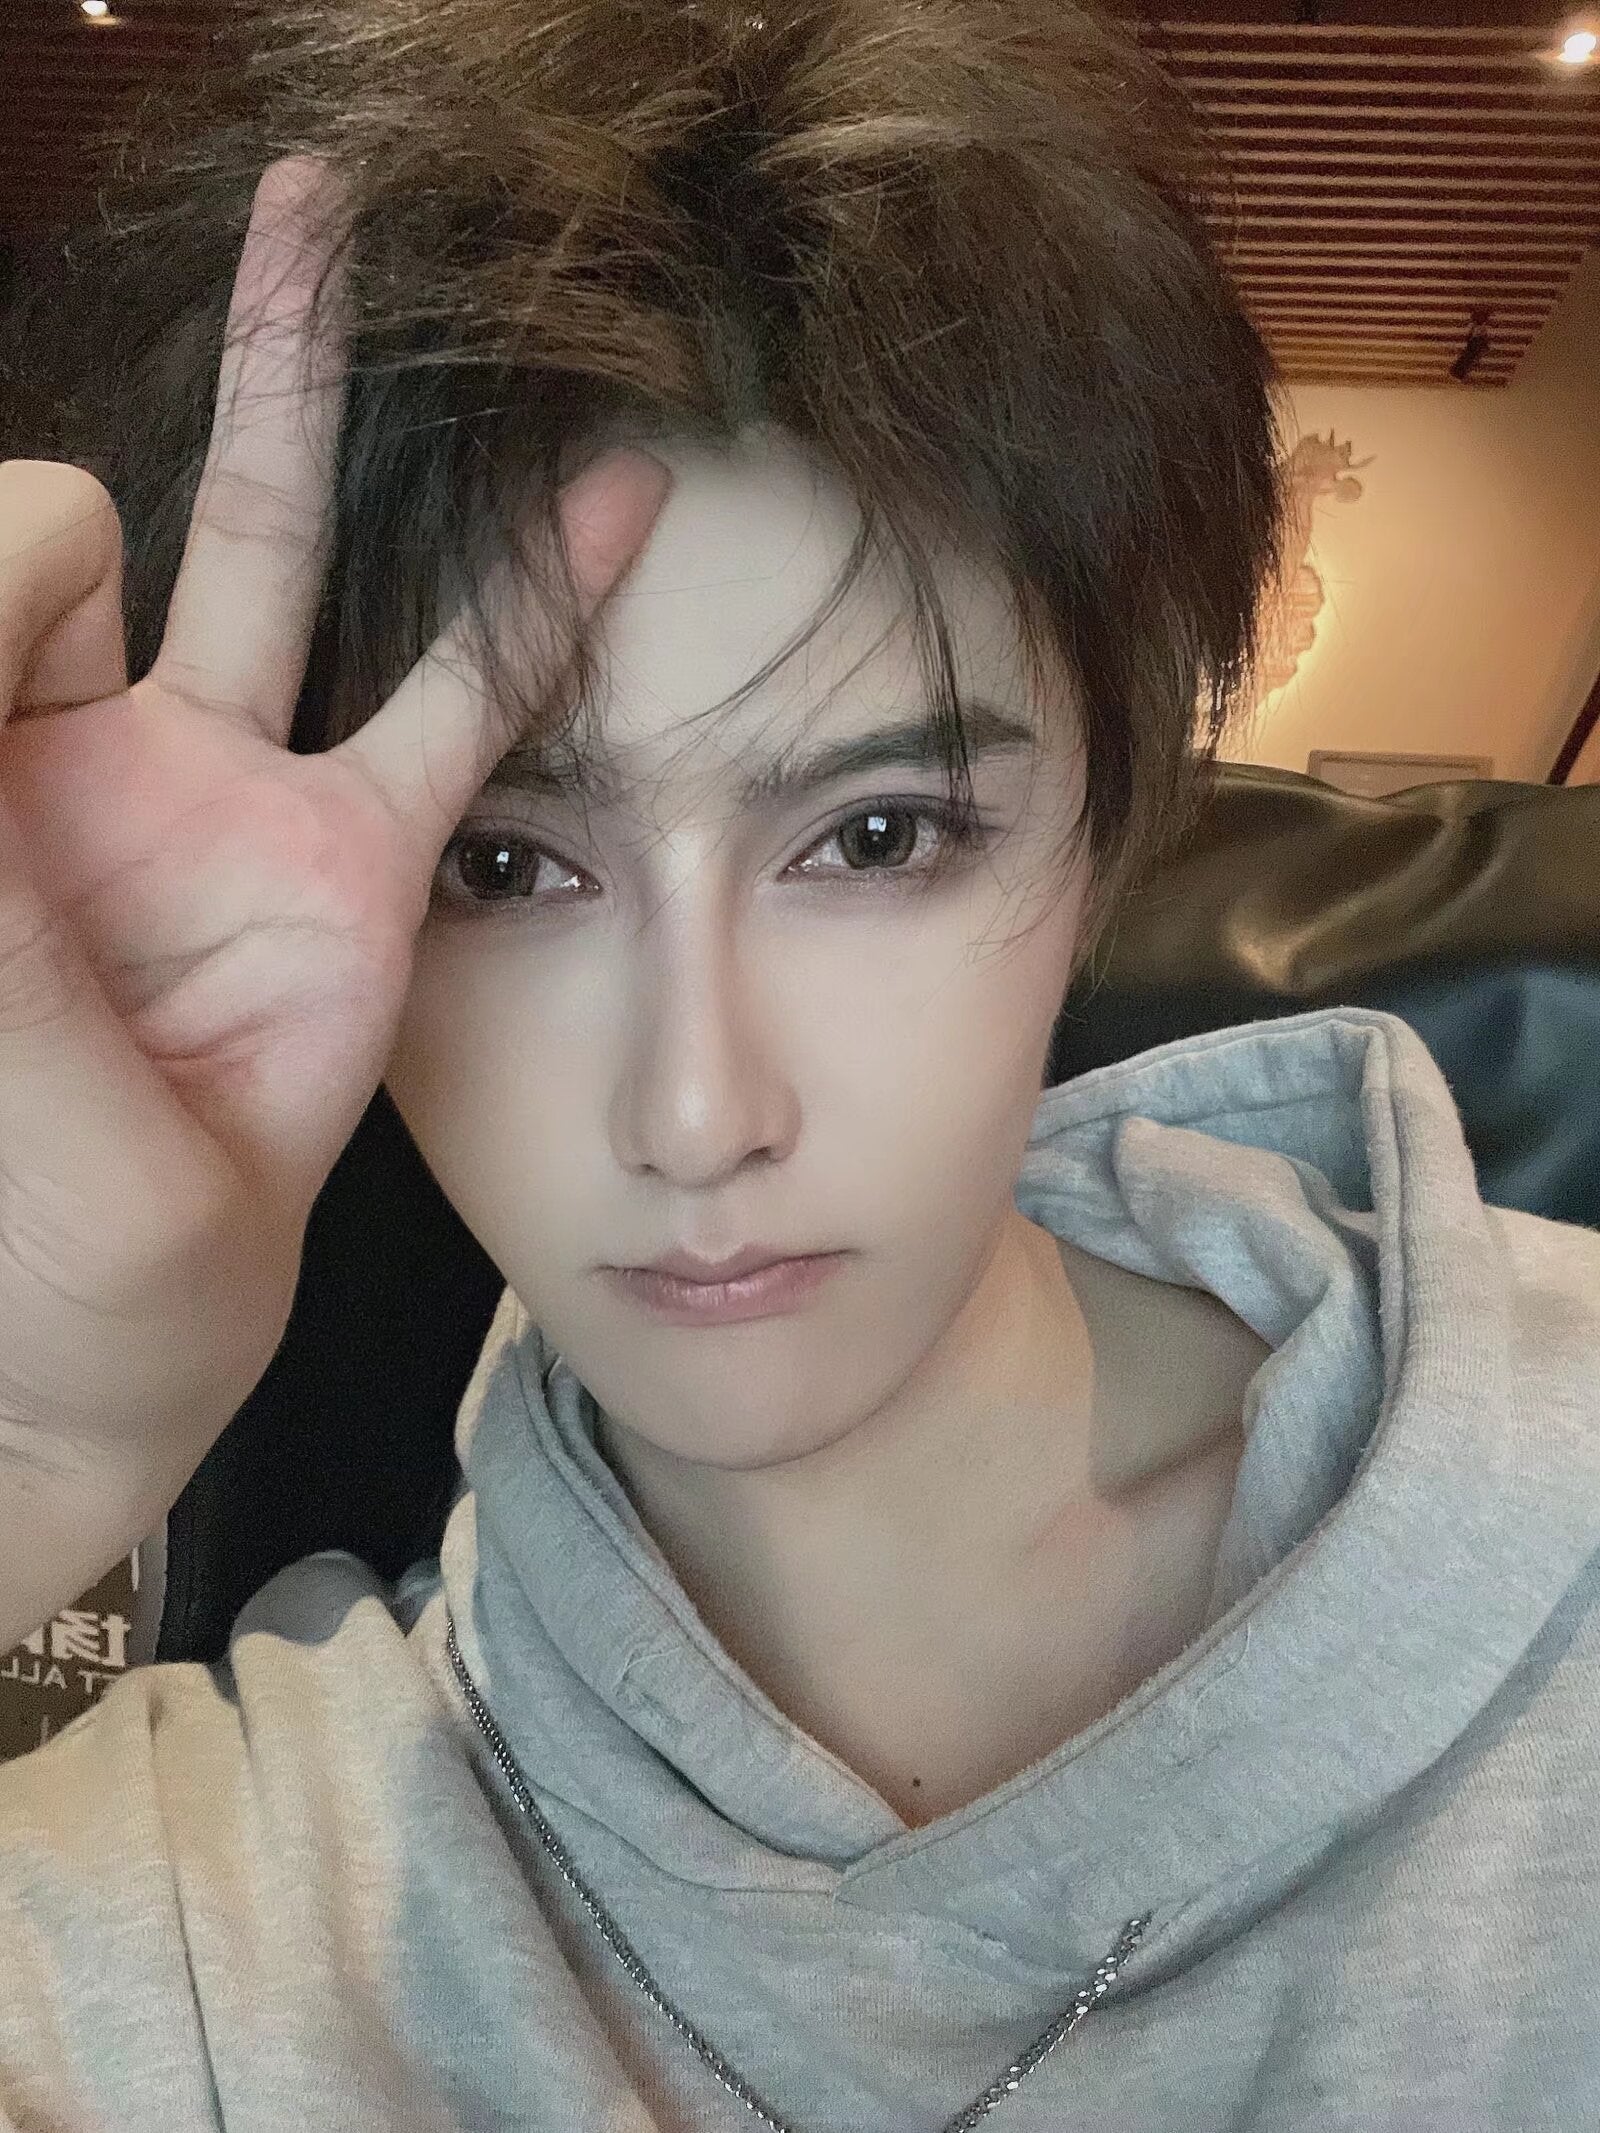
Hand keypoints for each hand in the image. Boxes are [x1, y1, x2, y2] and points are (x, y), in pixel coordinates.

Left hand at [0, 157, 668, 1643]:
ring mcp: (222, 796)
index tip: (41, 634)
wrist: (101, 1358)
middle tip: (297, 188)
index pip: (3, 556)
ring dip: (304, 389)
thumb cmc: (4, 1216)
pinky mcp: (350, 862)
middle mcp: (77, 745)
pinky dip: (540, 599)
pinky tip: (616, 494)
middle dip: (206, 361)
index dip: (15, 559)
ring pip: (276, 547)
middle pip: (108, 503)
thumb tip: (47, 530)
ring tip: (329, 223)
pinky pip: (458, 701)